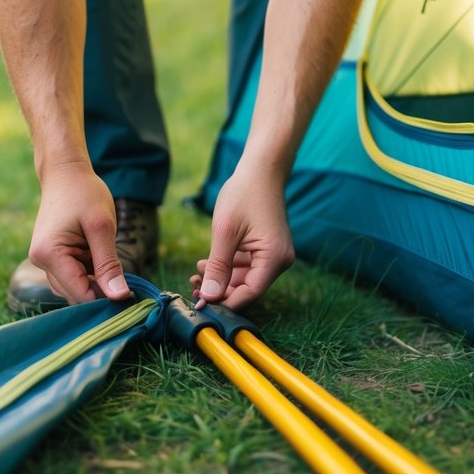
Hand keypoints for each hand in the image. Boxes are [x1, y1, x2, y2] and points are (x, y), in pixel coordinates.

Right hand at [29, 161, 131, 303]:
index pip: (80, 294)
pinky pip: (71, 276)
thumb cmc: (84, 193)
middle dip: (100, 290)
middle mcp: (40, 262)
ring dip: (94, 282)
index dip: (105, 298)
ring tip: (108, 261)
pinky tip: (98, 258)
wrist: (65, 173)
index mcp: (49, 254)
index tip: (129, 293)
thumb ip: (109, 264)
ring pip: (73, 288)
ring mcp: (43, 260)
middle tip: (124, 277)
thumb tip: (119, 296)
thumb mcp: (102, 227)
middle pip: (75, 294)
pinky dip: (88, 273)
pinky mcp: (50, 257)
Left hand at [191, 163, 294, 310]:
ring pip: (245, 278)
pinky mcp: (266, 249)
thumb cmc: (244, 195)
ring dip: (221, 278)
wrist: (260, 170)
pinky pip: (247, 266)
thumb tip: (209, 297)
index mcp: (274, 258)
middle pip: (248, 288)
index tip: (201, 302)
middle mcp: (279, 260)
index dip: (225, 301)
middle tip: (193, 285)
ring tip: (197, 271)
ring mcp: (274, 255)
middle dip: (220, 290)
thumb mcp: (225, 233)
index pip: (250, 293)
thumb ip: (218, 267)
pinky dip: (228, 267)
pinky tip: (207, 263)